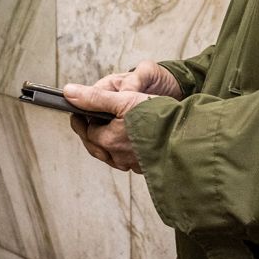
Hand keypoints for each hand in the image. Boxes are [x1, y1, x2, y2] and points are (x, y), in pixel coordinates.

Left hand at [64, 62, 182, 172]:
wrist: (189, 136)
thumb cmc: (158, 117)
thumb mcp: (124, 99)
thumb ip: (94, 97)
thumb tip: (69, 92)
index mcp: (109, 140)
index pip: (88, 131)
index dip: (84, 119)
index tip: (80, 112)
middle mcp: (119, 156)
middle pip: (96, 146)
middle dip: (91, 134)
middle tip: (88, 121)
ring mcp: (133, 164)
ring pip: (112, 155)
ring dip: (107, 143)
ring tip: (108, 130)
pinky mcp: (146, 166)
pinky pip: (128, 160)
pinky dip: (124, 150)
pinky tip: (129, 140)